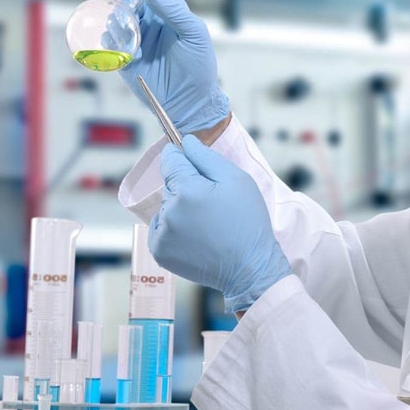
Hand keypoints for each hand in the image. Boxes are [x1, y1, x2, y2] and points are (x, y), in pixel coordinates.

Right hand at [117, 0, 229, 132]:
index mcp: (170, 11)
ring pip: (116, 19)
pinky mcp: (125, 57)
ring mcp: (137, 39)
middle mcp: (151, 22)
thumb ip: (173, 10)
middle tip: (130, 12)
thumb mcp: (193, 34)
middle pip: (129, 0)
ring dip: (119, 23)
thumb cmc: (198, 66)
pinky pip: (110, 43)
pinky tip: (132, 54)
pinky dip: (115, 43)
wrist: (189, 101)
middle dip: (125, 2)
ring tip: (132, 37)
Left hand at [150, 135, 290, 312]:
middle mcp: (169, 211)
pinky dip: (174, 229)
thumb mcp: (237, 180)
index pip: (171, 160)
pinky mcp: (159, 252)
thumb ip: (206, 157)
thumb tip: (185, 141)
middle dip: (187, 188)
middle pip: (170, 185)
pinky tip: (196, 236)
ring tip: (207, 225)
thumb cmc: (247, 221)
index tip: (196, 168)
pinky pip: (160, 228)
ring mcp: (162, 234)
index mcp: (187, 190)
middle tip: (213, 205)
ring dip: (181, 210)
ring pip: (166, 207)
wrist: (250, 267)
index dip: (183, 159)